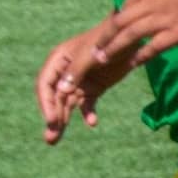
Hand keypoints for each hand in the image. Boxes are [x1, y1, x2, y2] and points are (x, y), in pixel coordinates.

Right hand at [35, 29, 112, 143]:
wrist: (132, 38)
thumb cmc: (107, 41)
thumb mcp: (89, 55)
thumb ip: (75, 73)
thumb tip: (61, 92)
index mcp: (58, 61)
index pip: (45, 85)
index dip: (46, 104)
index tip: (52, 120)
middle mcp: (65, 73)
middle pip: (54, 99)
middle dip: (52, 119)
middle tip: (50, 139)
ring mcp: (79, 82)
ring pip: (67, 105)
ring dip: (63, 122)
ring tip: (54, 140)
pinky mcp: (94, 88)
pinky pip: (87, 104)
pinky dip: (88, 113)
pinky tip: (92, 123)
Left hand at [86, 0, 177, 78]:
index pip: (122, 8)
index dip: (111, 24)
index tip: (102, 37)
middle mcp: (152, 4)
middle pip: (120, 22)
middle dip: (104, 39)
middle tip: (93, 52)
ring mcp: (165, 19)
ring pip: (133, 35)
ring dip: (116, 48)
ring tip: (103, 59)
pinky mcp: (177, 33)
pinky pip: (155, 46)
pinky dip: (142, 55)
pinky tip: (133, 63)